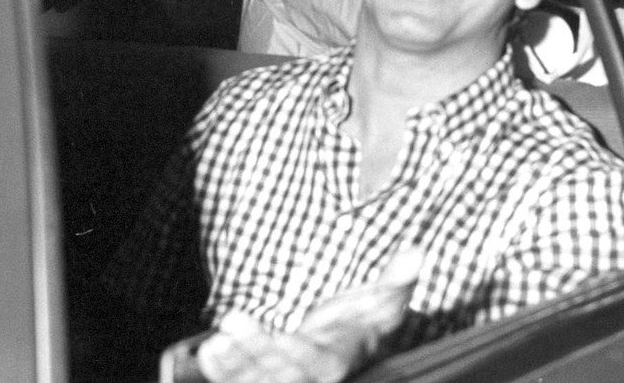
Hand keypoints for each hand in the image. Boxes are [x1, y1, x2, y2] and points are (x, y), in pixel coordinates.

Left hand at [196, 249, 422, 382]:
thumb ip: (397, 280)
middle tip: (228, 326)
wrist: (340, 341)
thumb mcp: (381, 299)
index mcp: (334, 361)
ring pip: (254, 382)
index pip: (312, 364)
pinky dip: (220, 371)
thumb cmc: (359, 320)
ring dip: (232, 368)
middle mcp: (307, 379)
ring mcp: (280, 380)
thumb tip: (417, 253)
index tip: (270, 333)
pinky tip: (206, 352)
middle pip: (278, 377)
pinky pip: (236, 381)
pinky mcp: (257, 378)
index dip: (287, 353)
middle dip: (252, 357)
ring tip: (215, 343)